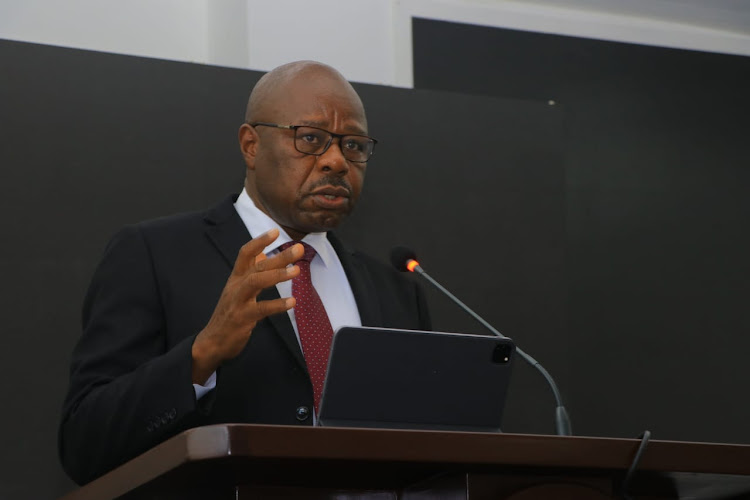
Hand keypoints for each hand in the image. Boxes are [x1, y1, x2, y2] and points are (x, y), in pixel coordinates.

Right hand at [191, 228, 301, 383]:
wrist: (213, 341)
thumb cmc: (229, 314)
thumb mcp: (238, 290)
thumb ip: (251, 272)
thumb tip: (263, 253)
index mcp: (236, 278)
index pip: (245, 253)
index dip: (259, 241)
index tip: (275, 231)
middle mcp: (235, 286)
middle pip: (257, 266)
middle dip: (279, 256)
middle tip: (299, 248)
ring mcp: (237, 301)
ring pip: (256, 282)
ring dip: (277, 275)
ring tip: (296, 271)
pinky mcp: (241, 318)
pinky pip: (261, 309)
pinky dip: (277, 305)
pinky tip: (292, 302)